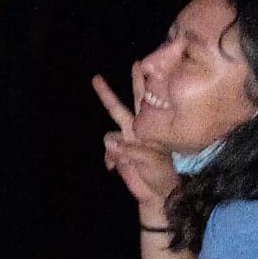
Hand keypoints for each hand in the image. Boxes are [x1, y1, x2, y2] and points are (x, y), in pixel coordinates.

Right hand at [92, 69, 178, 207]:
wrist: (156, 194)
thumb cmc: (162, 175)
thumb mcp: (153, 162)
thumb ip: (134, 152)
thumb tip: (111, 141)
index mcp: (148, 128)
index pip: (142, 102)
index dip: (139, 84)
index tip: (136, 65)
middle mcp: (135, 131)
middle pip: (118, 108)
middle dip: (107, 94)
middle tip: (96, 78)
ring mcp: (124, 142)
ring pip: (110, 129)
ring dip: (102, 132)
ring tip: (95, 116)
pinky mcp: (117, 155)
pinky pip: (108, 149)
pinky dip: (109, 156)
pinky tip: (114, 166)